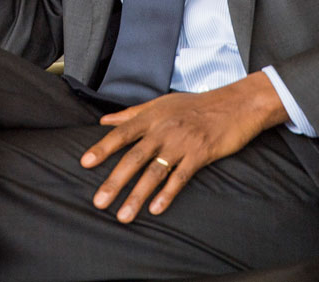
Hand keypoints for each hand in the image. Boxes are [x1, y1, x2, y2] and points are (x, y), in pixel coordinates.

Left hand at [79, 72, 286, 221]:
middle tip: (99, 202)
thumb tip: (104, 120)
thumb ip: (131, 113)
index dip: (102, 148)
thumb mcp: (161, 103)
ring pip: (154, 172)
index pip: (121, 133)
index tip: (85, 163)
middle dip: (115, 181)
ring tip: (123, 215)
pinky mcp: (199, 155)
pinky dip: (167, 194)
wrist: (233, 105)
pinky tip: (155, 209)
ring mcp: (181, 143)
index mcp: (151, 116)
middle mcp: (163, 130)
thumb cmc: (195, 105)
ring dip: (137, 195)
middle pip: (134, 157)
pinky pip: (180, 178)